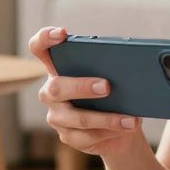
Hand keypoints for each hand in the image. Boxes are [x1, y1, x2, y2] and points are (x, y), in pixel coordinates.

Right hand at [28, 26, 143, 156]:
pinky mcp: (67, 136)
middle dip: (82, 87)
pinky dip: (109, 132)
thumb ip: (110, 71)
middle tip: (107, 87)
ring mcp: (56, 116)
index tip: (62, 33)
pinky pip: (86, 137)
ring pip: (76, 118)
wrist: (120, 129)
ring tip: (130, 119)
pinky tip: (125, 128)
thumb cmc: (115, 96)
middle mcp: (50, 91)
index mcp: (58, 68)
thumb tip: (126, 71)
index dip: (44, 38)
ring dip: (106, 118)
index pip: (39, 48)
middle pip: (57, 87)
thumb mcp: (113, 80)